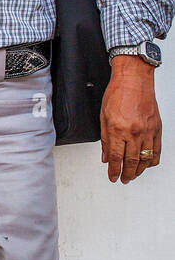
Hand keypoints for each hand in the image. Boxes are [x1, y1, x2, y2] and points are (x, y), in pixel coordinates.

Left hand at [100, 56, 161, 183]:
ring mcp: (147, 131)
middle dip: (127, 174)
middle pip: (132, 161)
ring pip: (146, 159)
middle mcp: (134, 132)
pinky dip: (152, 160)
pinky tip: (146, 164)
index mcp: (118, 129)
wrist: (134, 79)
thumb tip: (105, 157)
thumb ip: (105, 140)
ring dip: (139, 171)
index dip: (113, 171)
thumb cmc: (118, 93)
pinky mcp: (156, 128)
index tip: (112, 177)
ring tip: (133, 175)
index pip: (116, 158)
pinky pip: (156, 150)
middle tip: (123, 179)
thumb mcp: (103, 117)